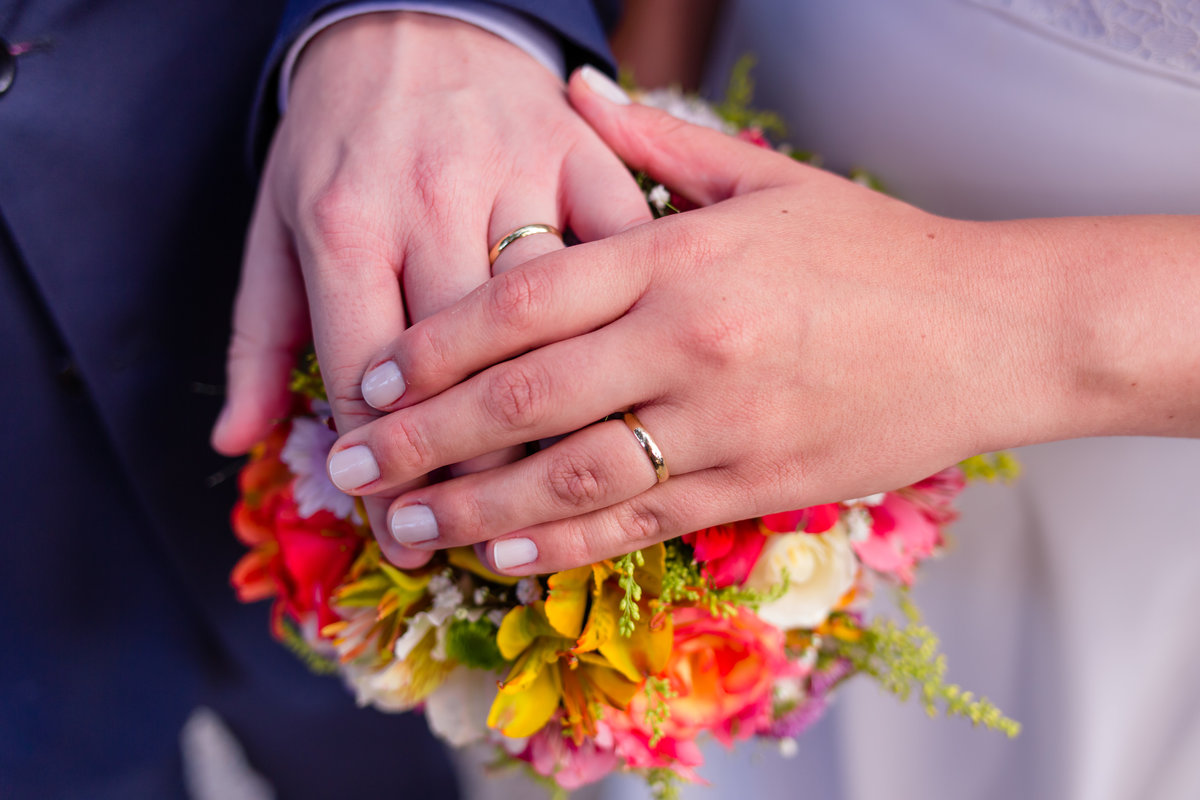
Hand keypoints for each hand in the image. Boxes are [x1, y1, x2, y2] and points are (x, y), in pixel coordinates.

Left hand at [209, 14, 649, 566]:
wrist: (416, 12)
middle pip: (465, 368)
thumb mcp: (274, 221)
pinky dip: (622, 331)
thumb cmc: (340, 133)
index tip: (391, 526)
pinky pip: (620, 263)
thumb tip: (237, 441)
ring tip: (524, 501)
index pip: (369, 374)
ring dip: (545, 430)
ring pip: (552, 332)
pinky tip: (611, 408)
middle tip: (462, 530)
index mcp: (345, 218)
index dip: (382, 467)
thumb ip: (255, 335)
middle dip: (466, 469)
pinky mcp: (588, 158)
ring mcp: (523, 174)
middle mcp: (435, 198)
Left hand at [321, 67, 1199, 573]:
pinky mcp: (755, 488)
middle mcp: (692, 345)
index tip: (375, 375)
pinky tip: (500, 554)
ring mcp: (724, 427)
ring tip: (404, 525)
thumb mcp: (767, 179)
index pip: (524, 303)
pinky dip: (561, 545)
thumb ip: (653, 144)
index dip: (435, 345)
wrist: (994, 330)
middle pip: (525, 398)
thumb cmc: (878, 249)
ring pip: (570, 478)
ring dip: (473, 507)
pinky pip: (639, 525)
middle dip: (424, 438)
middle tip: (351, 467)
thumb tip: (568, 88)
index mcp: (684, 258)